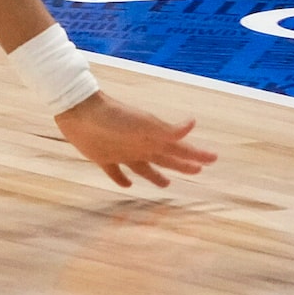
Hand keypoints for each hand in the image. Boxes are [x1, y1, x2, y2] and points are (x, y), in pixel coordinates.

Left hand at [55, 92, 216, 188]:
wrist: (79, 109)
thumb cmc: (114, 116)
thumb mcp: (144, 124)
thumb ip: (167, 129)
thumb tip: (192, 123)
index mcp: (152, 139)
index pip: (181, 149)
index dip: (197, 155)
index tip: (213, 159)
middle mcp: (140, 146)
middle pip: (166, 159)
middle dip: (182, 165)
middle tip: (198, 171)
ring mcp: (122, 152)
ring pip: (144, 168)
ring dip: (156, 176)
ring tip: (166, 184)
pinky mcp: (102, 158)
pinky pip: (116, 172)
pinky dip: (122, 179)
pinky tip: (127, 185)